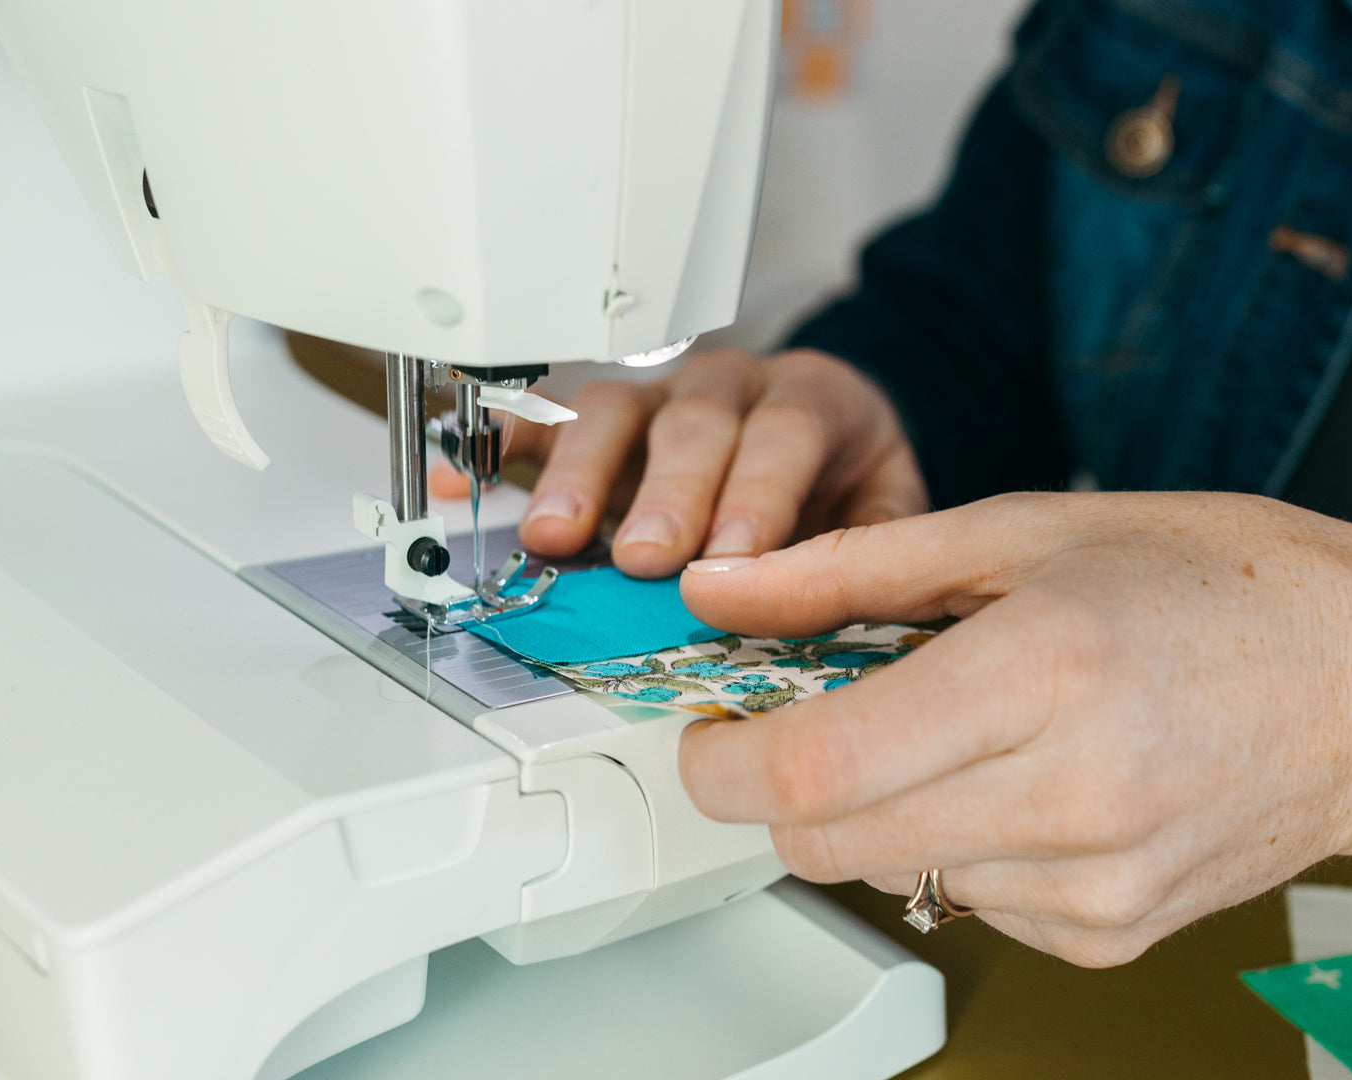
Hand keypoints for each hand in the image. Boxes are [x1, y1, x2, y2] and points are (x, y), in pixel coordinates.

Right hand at [429, 348, 925, 577]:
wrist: (820, 426)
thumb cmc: (842, 477)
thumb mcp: (886, 506)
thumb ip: (870, 547)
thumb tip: (848, 607)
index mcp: (807, 403)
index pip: (783, 436)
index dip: (757, 495)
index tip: (733, 555)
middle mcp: (725, 390)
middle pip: (692, 425)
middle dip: (666, 494)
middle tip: (644, 557)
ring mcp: (656, 398)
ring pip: (612, 412)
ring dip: (579, 475)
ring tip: (550, 535)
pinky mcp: (599, 419)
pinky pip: (542, 417)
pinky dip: (500, 446)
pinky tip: (465, 479)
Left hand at [677, 492, 1351, 964]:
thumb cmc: (1228, 583)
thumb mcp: (1028, 530)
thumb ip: (850, 570)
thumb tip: (722, 592)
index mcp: (1042, 672)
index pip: (816, 767)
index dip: (724, 759)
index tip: (708, 729)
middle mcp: (1070, 797)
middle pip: (826, 842)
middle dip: (783, 784)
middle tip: (814, 712)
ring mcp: (1094, 886)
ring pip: (890, 875)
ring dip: (878, 808)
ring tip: (956, 726)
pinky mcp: (1111, 935)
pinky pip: (970, 904)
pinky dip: (957, 842)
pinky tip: (1025, 777)